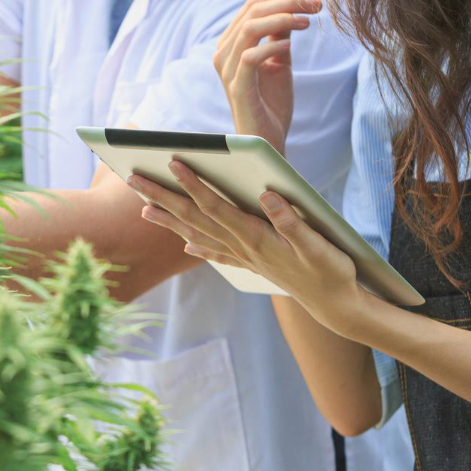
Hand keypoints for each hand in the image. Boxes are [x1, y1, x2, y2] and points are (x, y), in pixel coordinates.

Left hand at [126, 161, 370, 334]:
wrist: (337, 307)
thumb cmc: (331, 272)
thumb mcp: (319, 245)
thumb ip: (292, 222)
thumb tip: (267, 196)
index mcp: (255, 237)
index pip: (216, 206)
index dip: (193, 184)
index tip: (172, 163)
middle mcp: (243, 247)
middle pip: (195, 217)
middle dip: (164, 197)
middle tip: (133, 179)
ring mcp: (245, 257)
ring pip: (199, 233)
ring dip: (171, 219)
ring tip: (144, 208)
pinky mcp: (252, 264)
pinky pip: (217, 253)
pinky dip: (198, 246)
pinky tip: (185, 243)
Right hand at [213, 0, 322, 152]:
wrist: (268, 139)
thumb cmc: (272, 102)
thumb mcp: (279, 61)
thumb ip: (280, 36)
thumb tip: (293, 7)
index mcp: (232, 43)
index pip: (252, 5)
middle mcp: (223, 52)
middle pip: (251, 10)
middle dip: (286, 1)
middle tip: (315, 3)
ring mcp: (227, 69)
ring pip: (250, 27)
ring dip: (282, 18)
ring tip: (309, 20)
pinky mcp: (237, 87)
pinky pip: (251, 57)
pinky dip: (273, 46)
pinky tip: (291, 46)